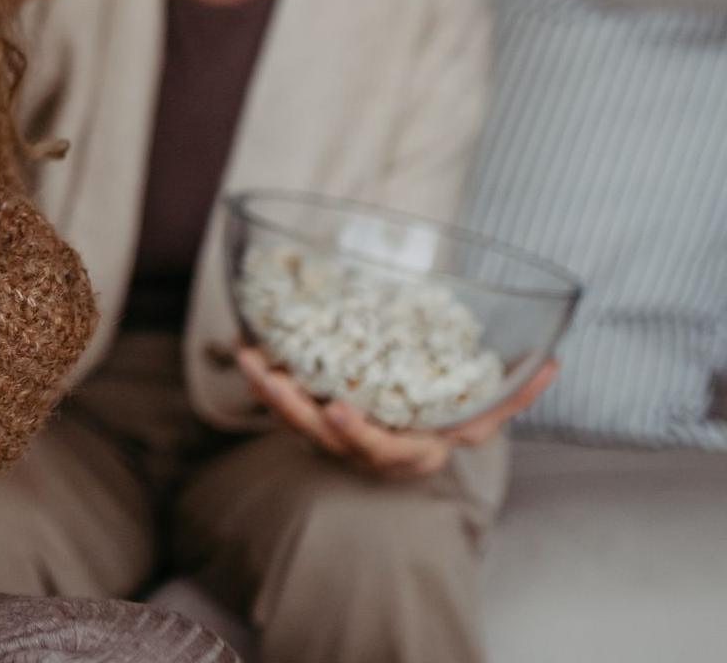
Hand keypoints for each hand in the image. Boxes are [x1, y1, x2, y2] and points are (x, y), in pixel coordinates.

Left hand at [237, 346, 558, 479]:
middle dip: (294, 408)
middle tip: (272, 376)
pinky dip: (264, 379)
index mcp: (410, 452)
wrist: (414, 437)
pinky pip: (283, 404)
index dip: (359, 434)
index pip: (384, 451)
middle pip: (324, 438)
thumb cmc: (448, 423)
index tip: (338, 409)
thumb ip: (514, 394)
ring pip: (295, 421)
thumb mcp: (484, 415)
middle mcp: (367, 451)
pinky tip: (246, 344)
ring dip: (269, 391)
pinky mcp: (312, 420)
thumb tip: (551, 363)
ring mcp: (336, 439)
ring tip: (248, 356)